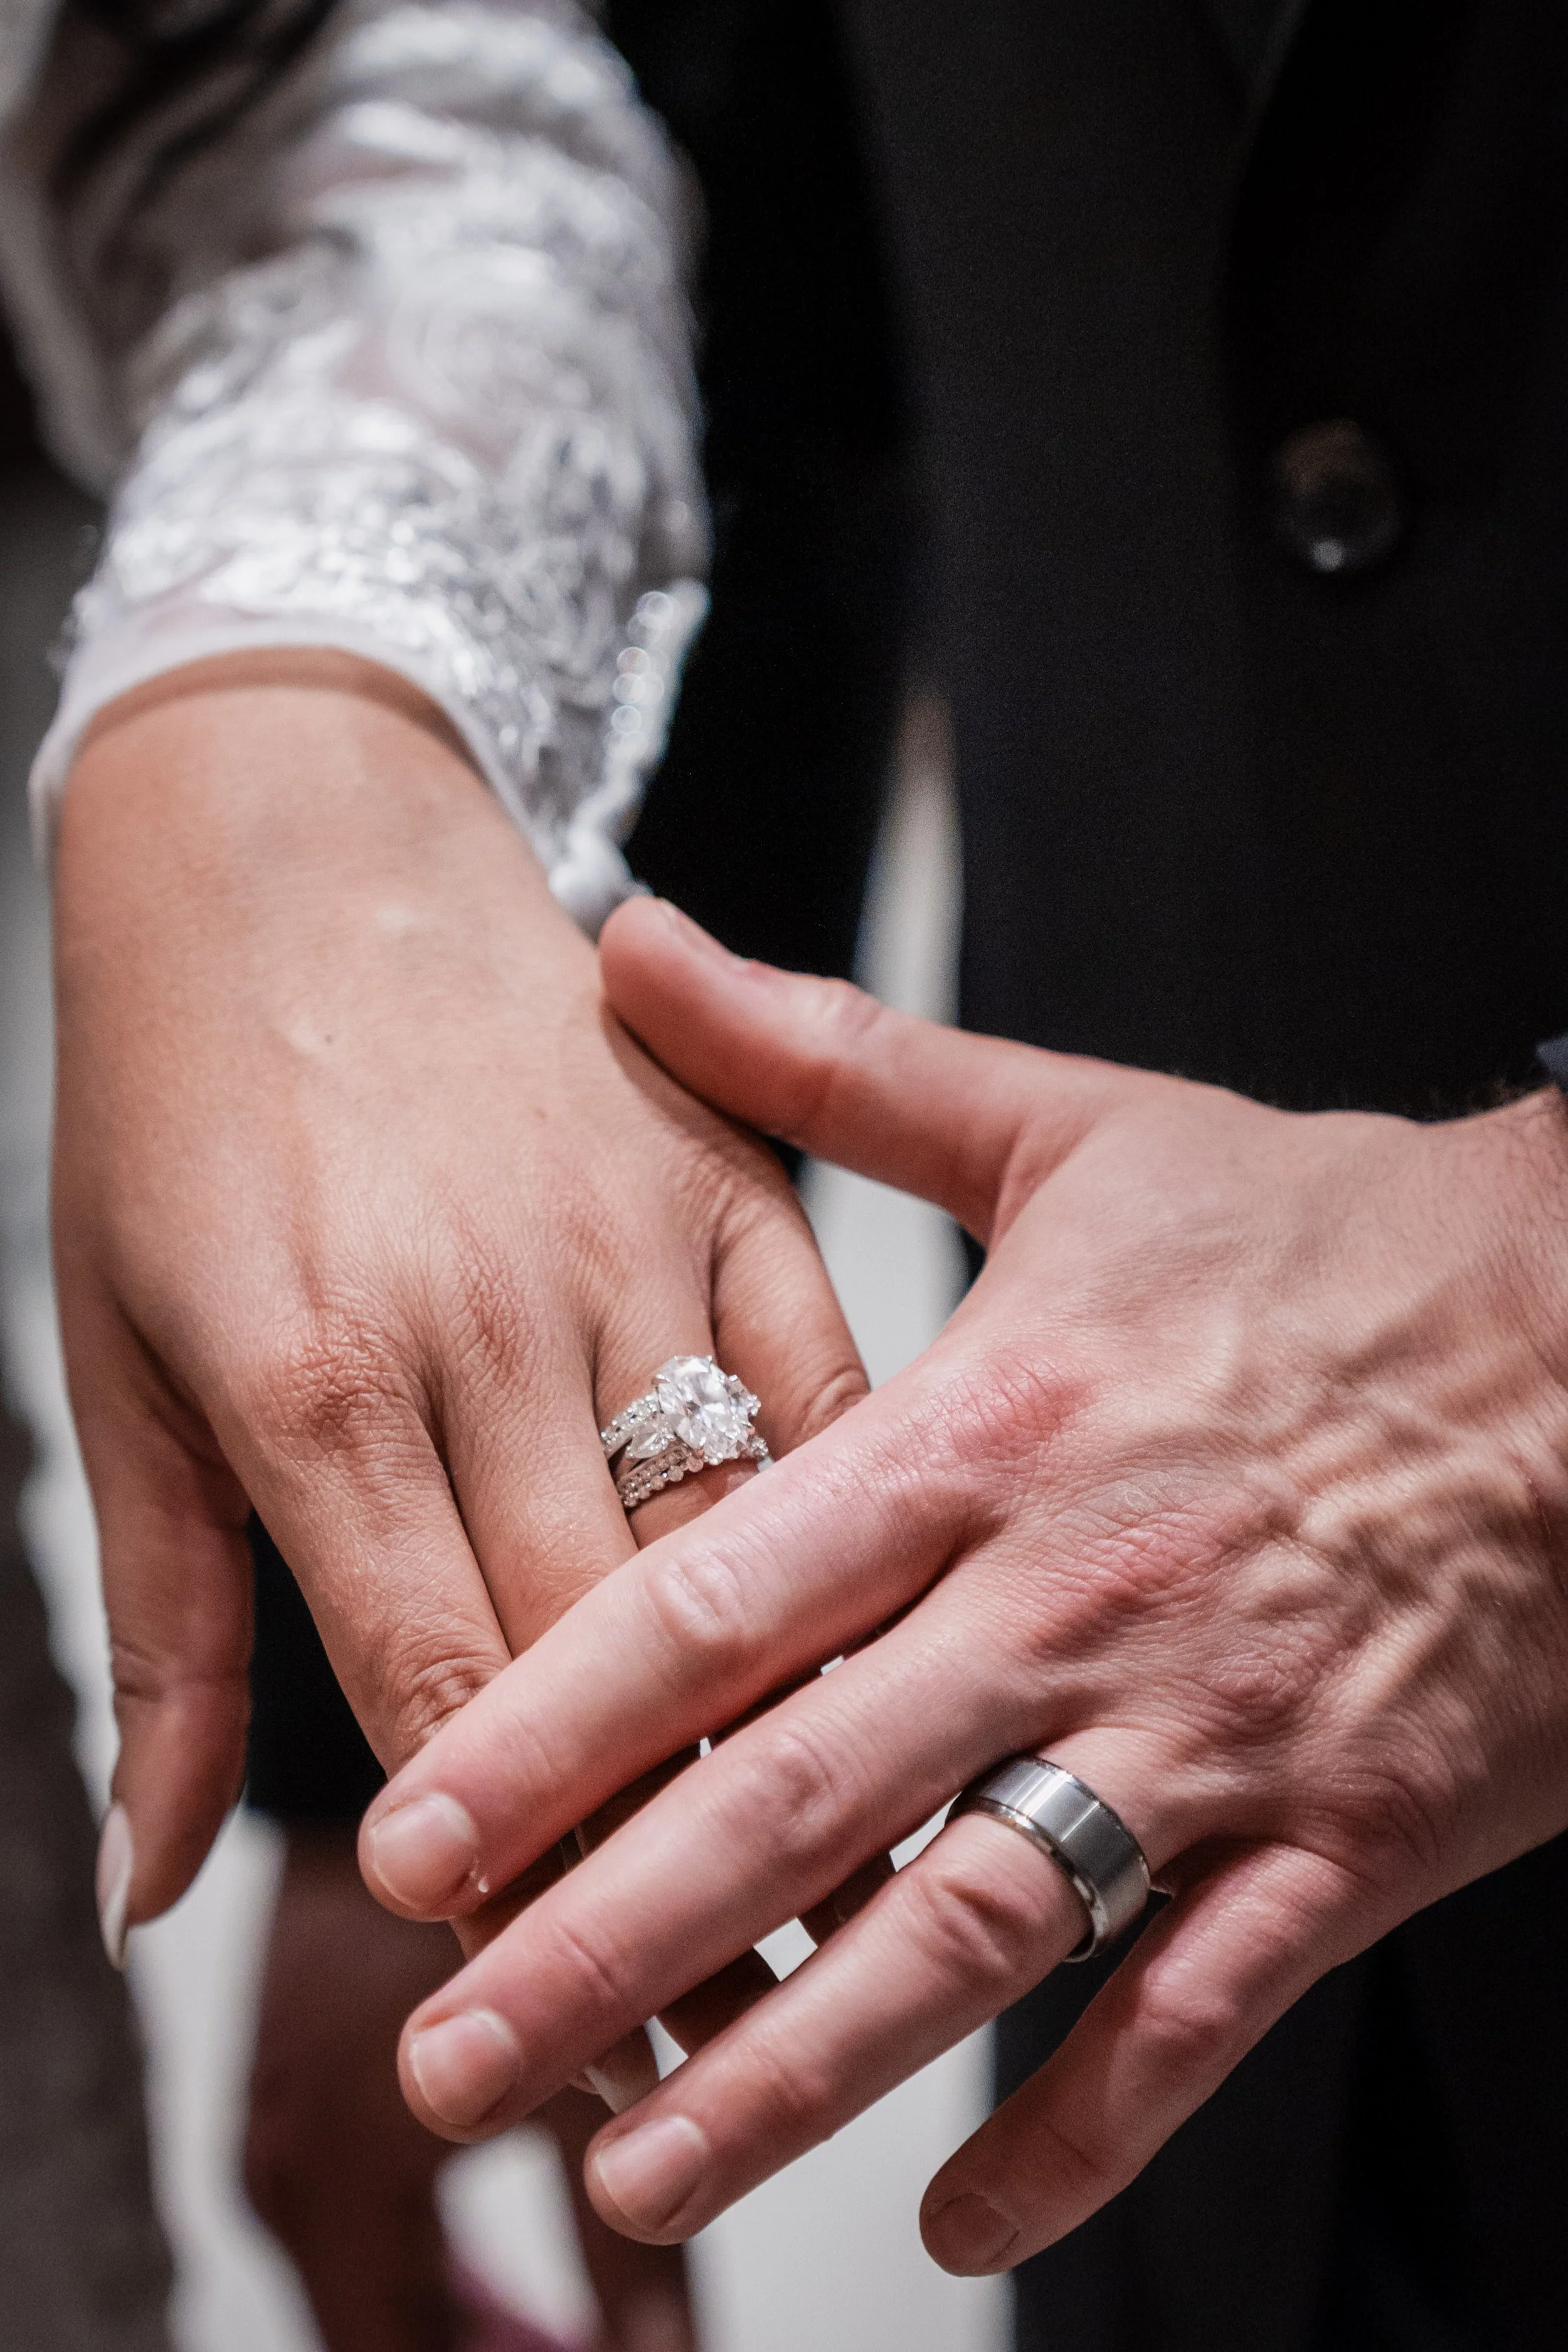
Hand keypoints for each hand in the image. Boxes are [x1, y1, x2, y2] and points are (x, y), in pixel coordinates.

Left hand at [53, 662, 863, 1964]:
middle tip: (717, 2067)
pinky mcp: (741, 1185)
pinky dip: (875, 1547)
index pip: (443, 1695)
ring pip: (748, 1548)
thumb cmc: (186, 1084)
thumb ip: (164, 1623)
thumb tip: (151, 1879)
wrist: (289, 820)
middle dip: (668, 1887)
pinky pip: (832, 1387)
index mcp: (316, 1378)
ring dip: (796, 1750)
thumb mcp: (115, 1346)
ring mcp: (639, 1246)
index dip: (518, 1900)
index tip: (569, 2050)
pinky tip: (922, 1667)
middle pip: (613, 1659)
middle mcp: (494, 1326)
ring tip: (838, 1942)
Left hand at [359, 898, 1567, 2271]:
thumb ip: (829, 1057)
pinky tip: (959, 2223)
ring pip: (965, 1939)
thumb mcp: (1068, 1122)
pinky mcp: (1338, 1835)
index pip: (714, 1604)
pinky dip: (1077, 2134)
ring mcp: (1205, 1735)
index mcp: (983, 1433)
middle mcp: (1067, 1602)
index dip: (547, 1734)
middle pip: (795, 1802)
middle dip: (604, 1949)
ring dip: (793, 2079)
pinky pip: (1189, 2016)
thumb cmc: (1317, 1237)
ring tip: (636, 2176)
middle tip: (445, 2059)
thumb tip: (629, 939)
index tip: (404, 1841)